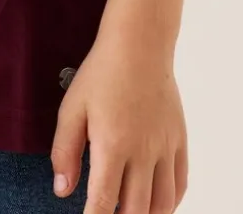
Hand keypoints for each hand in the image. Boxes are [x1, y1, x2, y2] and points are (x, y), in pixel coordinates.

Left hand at [50, 35, 188, 211]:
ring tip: (129, 213)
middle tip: (107, 213)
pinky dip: (169, 202)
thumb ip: (64, 151)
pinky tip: (155, 203)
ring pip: (163, 204)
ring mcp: (165, 147)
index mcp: (113, 144)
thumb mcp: (72, 107)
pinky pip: (180, 184)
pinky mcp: (179, 140)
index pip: (104, 201)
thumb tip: (62, 189)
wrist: (139, 45)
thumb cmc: (102, 73)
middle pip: (136, 210)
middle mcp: (143, 152)